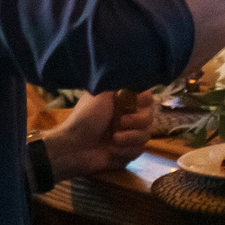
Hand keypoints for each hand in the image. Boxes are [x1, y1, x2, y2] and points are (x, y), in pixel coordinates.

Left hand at [39, 87, 154, 177]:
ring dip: (130, 138)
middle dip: (137, 121)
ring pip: (146, 135)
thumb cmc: (86, 117)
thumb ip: (120, 82)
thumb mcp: (101, 93)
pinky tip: (111, 150)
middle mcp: (128, 117)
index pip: (146, 98)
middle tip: (120, 122)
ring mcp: (128, 136)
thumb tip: (134, 71)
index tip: (136, 102)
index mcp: (122, 103)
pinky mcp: (127, 152)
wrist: (74, 146)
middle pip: (150, 117)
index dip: (144, 101)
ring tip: (113, 139)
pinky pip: (139, 151)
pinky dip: (125, 151)